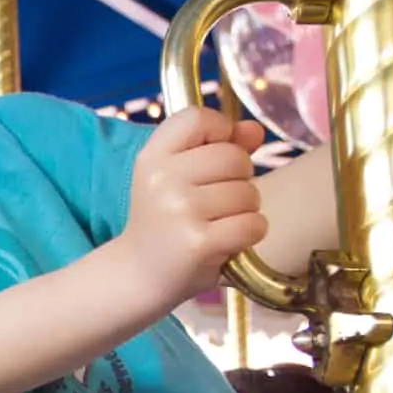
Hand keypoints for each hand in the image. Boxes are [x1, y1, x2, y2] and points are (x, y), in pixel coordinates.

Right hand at [119, 107, 267, 296]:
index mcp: (152, 157)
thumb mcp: (177, 176)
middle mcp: (162, 179)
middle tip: (212, 202)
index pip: (199, 118)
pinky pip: (253, 224)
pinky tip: (225, 241)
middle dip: (238, 179)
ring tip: (215, 224)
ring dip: (243, 210)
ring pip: (248, 193)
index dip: (220, 131)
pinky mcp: (199, 242)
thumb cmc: (164, 222)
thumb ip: (218, 146)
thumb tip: (254, 130)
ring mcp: (180, 210)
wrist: (138, 274)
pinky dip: (248, 234)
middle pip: (235, 157)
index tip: (211, 157)